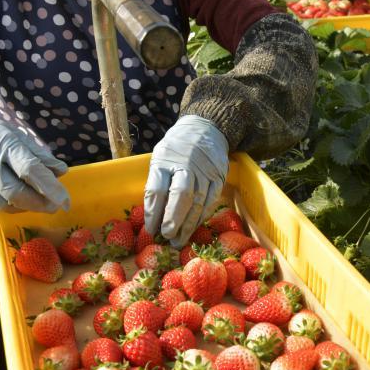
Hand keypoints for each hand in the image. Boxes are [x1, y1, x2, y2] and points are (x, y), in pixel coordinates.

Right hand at [0, 102, 69, 212]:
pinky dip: (6, 205)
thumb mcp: (16, 135)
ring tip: (33, 200)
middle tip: (53, 206)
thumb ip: (39, 155)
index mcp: (3, 144)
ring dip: (24, 206)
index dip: (50, 188)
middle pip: (16, 193)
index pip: (30, 169)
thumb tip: (61, 172)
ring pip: (3, 204)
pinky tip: (13, 199)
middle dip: (39, 203)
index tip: (65, 201)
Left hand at [144, 115, 228, 247]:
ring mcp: (205, 171)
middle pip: (180, 196)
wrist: (206, 128)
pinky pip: (211, 201)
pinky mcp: (219, 176)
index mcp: (165, 160)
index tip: (151, 229)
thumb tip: (152, 214)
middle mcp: (186, 164)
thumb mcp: (160, 156)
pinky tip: (194, 227)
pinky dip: (201, 217)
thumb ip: (157, 180)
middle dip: (172, 220)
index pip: (156, 190)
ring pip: (198, 202)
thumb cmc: (177, 147)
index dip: (153, 213)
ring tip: (179, 240)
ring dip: (188, 224)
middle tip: (166, 237)